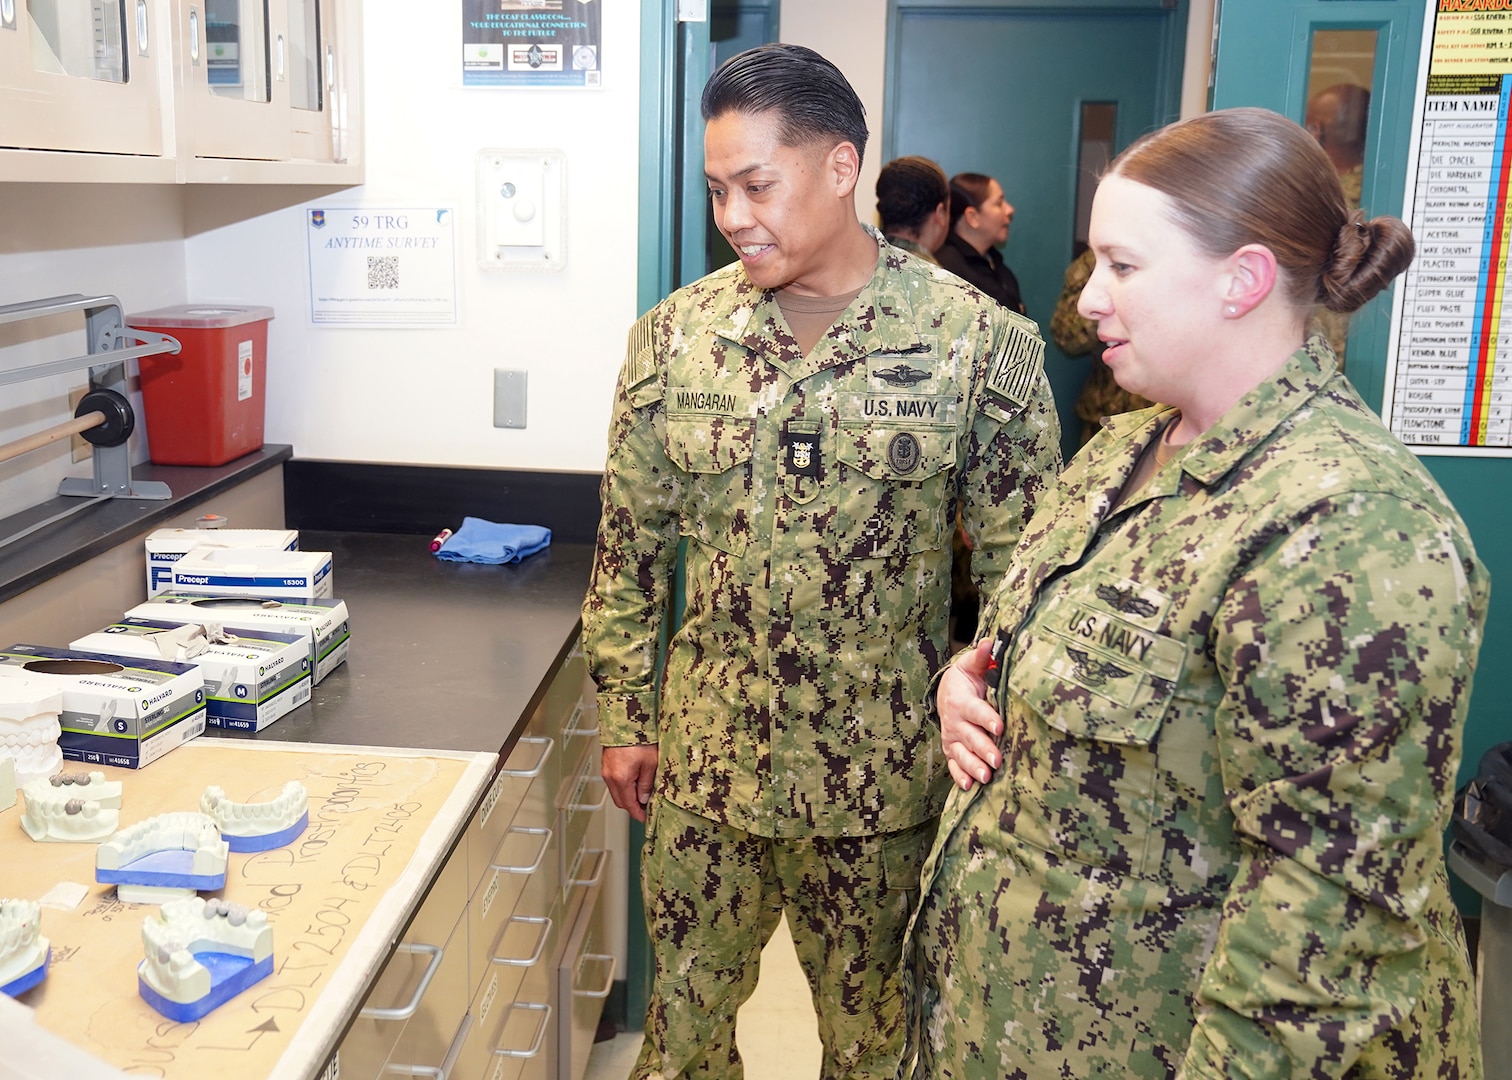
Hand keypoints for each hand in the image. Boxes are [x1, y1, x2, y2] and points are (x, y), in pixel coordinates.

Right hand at [602, 744, 658, 822]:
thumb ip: (646, 784)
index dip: (637, 814)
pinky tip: (634, 781)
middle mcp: (610, 777)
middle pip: (620, 801)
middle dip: (633, 806)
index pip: (628, 805)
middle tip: (646, 807)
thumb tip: (643, 798)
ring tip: (642, 792)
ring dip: (628, 796)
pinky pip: (614, 782)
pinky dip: (623, 786)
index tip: (645, 818)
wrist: (625, 721)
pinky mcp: (606, 765)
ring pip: (616, 792)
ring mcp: (606, 771)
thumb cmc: (639, 739)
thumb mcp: (650, 764)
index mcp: (621, 779)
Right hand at [938, 639, 1003, 791]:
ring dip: (973, 767)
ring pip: (961, 755)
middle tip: (997, 760)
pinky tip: (969, 786)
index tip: (1000, 725)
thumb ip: (980, 658)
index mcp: (962, 701)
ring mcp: (952, 739)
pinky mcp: (951, 751)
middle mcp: (955, 723)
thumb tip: (989, 642)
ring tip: (986, 777)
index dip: (987, 718)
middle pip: (970, 737)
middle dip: (983, 749)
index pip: (976, 711)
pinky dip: (959, 776)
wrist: (945, 695)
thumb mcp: (970, 667)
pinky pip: (954, 766)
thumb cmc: (965, 680)